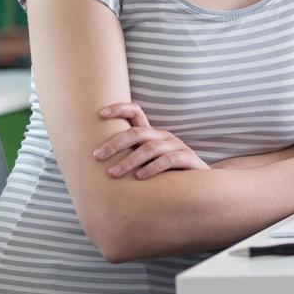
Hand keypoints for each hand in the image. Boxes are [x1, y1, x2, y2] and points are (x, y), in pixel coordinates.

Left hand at [93, 102, 208, 178]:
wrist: (200, 184)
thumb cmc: (166, 175)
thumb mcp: (146, 163)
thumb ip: (127, 158)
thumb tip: (93, 160)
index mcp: (152, 134)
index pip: (136, 112)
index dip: (119, 108)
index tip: (100, 114)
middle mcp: (163, 136)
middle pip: (137, 132)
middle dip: (115, 143)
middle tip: (97, 156)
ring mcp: (176, 146)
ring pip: (150, 148)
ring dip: (129, 161)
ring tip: (113, 174)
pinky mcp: (188, 158)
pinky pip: (168, 160)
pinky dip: (152, 168)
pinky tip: (140, 178)